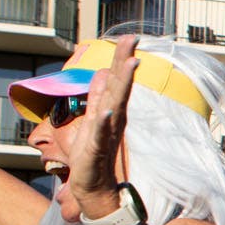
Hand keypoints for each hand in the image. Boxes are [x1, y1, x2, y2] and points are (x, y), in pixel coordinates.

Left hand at [68, 36, 139, 206]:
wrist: (92, 186)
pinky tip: (108, 112)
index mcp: (111, 110)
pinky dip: (105, 122)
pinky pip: (101, 133)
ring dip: (122, 85)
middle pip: (120, 85)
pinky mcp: (96, 149)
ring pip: (115, 104)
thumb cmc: (92, 155)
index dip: (122, 59)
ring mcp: (106, 132)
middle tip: (132, 40)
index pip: (117, 80)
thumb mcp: (92, 119)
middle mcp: (113, 118)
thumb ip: (97, 97)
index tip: (129, 38)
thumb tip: (103, 72)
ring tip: (130, 65)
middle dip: (125, 61)